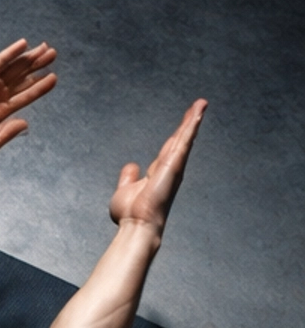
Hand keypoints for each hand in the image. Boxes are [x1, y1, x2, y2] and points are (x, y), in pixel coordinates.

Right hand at [0, 39, 57, 161]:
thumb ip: (9, 132)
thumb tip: (26, 122)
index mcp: (0, 111)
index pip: (25, 96)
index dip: (40, 87)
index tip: (54, 78)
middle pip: (22, 77)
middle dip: (38, 66)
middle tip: (53, 55)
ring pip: (14, 67)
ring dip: (29, 58)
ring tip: (46, 49)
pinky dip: (11, 53)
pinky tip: (24, 44)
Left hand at [109, 99, 206, 235]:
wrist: (136, 224)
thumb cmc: (131, 214)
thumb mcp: (125, 190)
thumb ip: (129, 177)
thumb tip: (132, 167)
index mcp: (158, 173)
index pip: (168, 150)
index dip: (176, 137)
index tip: (183, 126)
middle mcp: (169, 168)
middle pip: (180, 140)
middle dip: (189, 123)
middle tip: (198, 107)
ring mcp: (173, 166)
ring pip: (185, 137)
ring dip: (193, 120)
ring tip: (202, 103)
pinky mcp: (175, 163)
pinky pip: (185, 140)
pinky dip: (192, 125)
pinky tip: (198, 112)